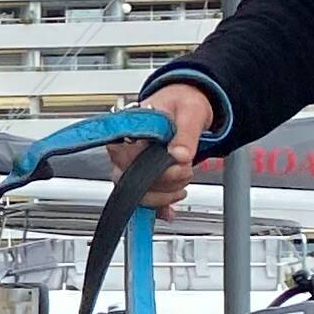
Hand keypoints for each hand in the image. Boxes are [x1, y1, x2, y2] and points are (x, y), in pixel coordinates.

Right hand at [110, 86, 220, 213]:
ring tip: (184, 179)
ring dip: (165, 194)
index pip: (126, 156)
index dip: (152, 166)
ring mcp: (129, 165)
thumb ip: (186, 133)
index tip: (178, 161)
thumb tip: (180, 155)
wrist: (185, 106)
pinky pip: (143, 199)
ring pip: (137, 193)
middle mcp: (123, 148)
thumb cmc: (182, 103)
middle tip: (186, 169)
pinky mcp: (139, 176)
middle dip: (165, 182)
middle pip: (129, 179)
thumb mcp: (190, 111)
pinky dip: (159, 207)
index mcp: (129, 127)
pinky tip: (170, 209)